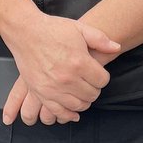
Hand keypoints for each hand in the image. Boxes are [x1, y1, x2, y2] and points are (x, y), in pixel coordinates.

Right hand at [4, 15, 118, 124]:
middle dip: (94, 88)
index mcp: (79, 62)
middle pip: (92, 95)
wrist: (25, 32)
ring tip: (81, 92)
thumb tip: (117, 47)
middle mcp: (67, 78)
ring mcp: (53, 88)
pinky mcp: (41, 93)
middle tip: (89, 81)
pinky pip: (59, 111)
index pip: (102, 80)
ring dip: (83, 101)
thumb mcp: (79, 28)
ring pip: (78, 105)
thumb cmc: (52, 29)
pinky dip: (68, 114)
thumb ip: (100, 39)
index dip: (102, 76)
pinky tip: (72, 112)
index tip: (96, 72)